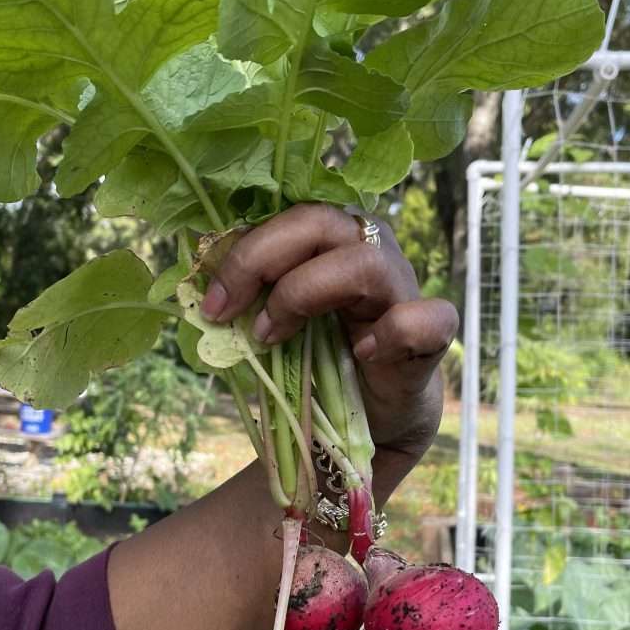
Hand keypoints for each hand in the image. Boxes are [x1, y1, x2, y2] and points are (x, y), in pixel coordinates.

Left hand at [199, 203, 458, 460]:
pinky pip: (426, 317)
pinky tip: (364, 355)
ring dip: (306, 295)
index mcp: (333, 237)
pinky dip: (392, 334)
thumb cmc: (323, 361)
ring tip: (273, 336)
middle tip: (228, 312)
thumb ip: (249, 300)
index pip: (288, 215)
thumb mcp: (277, 322)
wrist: (375, 415)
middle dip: (262, 262)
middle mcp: (371, 249)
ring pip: (365, 262)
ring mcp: (404, 287)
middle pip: (320, 222)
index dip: (243, 251)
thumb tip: (198, 295)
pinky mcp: (431, 333)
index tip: (210, 302)